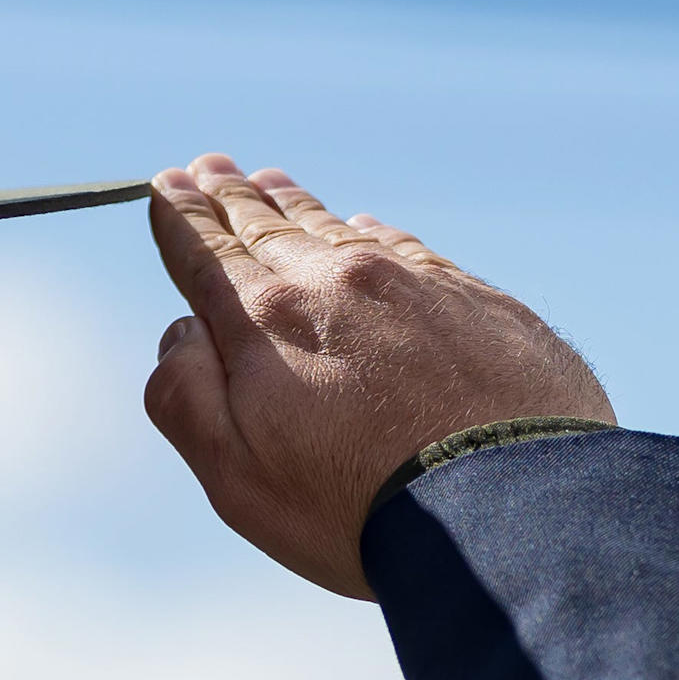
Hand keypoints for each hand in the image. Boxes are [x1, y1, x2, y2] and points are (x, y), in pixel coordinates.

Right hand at [143, 155, 613, 596]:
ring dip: (295, 206)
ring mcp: (411, 284)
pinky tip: (362, 228)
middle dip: (231, 198)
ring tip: (269, 182)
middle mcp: (336, 281)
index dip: (182, 219)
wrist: (511, 508)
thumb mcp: (239, 477)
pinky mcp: (475, 302)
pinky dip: (372, 234)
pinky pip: (407, 250)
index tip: (167, 187)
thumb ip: (187, 397)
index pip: (208, 253)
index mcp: (266, 319)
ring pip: (336, 231)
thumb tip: (181, 330)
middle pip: (270, 229)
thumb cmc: (361, 511)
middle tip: (208, 168)